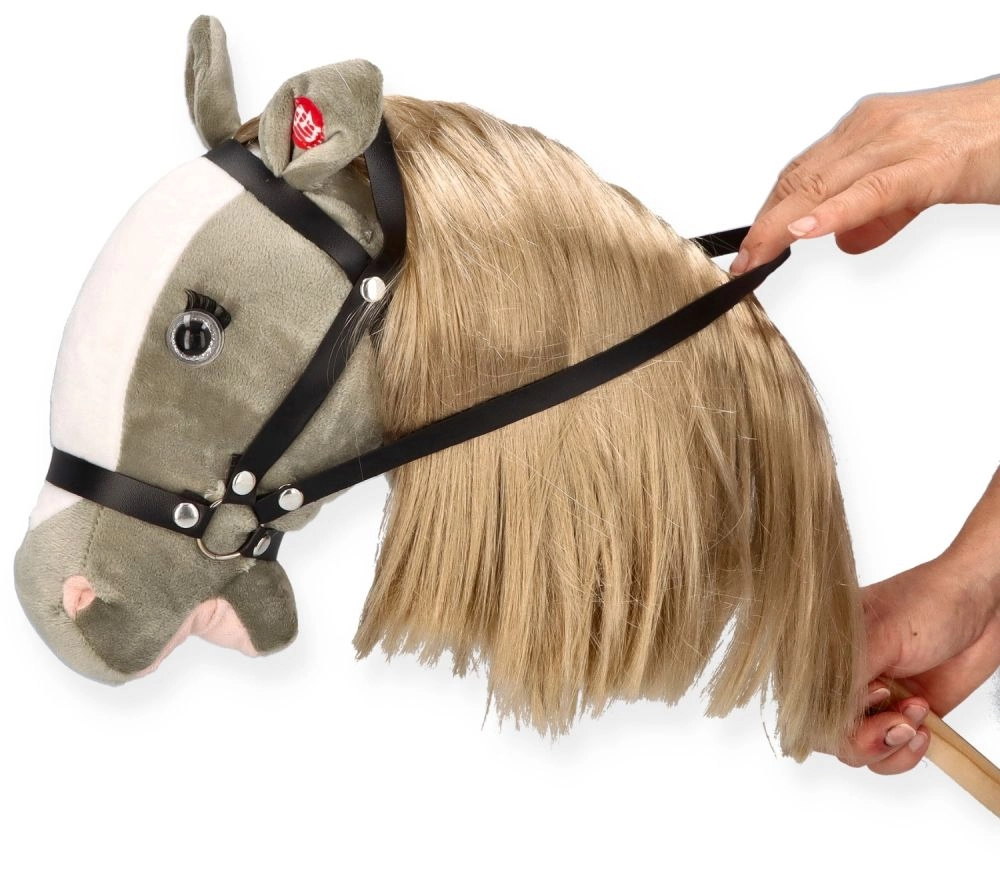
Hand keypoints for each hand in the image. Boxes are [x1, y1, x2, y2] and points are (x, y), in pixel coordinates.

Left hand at [731, 75, 999, 274]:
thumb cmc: (987, 144)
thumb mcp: (920, 180)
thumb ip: (880, 213)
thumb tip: (843, 242)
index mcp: (866, 130)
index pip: (800, 174)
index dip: (768, 214)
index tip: (747, 248)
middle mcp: (874, 127)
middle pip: (800, 180)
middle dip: (764, 225)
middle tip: (740, 263)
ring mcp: (900, 140)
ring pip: (823, 184)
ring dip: (782, 226)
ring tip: (756, 256)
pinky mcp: (932, 161)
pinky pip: (873, 190)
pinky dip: (833, 212)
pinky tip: (805, 232)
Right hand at [837, 552, 999, 773]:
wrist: (983, 608)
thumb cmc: (930, 602)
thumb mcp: (883, 631)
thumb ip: (849, 671)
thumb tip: (826, 709)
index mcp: (822, 652)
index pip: (804, 700)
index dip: (833, 714)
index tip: (875, 694)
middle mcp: (841, 678)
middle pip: (826, 735)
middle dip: (863, 739)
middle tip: (897, 722)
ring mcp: (870, 701)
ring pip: (855, 751)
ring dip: (889, 746)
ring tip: (916, 716)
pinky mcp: (899, 718)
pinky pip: (887, 756)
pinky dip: (904, 754)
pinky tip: (923, 728)